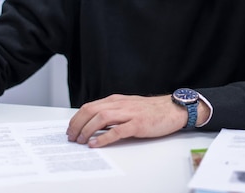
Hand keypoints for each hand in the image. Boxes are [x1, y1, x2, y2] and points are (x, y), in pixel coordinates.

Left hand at [66, 94, 188, 147]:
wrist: (173, 109)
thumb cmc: (151, 110)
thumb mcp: (128, 107)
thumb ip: (113, 112)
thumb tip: (95, 124)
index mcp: (116, 100)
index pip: (89, 106)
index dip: (77, 118)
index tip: (71, 129)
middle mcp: (120, 105)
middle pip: (91, 111)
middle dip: (77, 124)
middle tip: (72, 137)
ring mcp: (129, 113)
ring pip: (101, 118)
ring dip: (87, 130)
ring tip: (81, 141)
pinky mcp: (138, 124)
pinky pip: (117, 130)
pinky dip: (104, 137)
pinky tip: (96, 143)